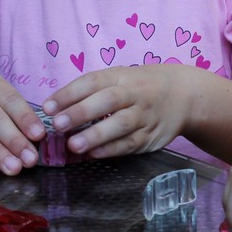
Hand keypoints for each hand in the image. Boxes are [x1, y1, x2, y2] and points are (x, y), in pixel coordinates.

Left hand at [42, 64, 200, 158]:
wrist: (185, 95)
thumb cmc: (142, 87)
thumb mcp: (121, 78)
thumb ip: (92, 91)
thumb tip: (53, 108)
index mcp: (122, 77)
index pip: (93, 81)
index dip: (69, 93)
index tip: (47, 107)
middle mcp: (134, 94)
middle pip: (108, 100)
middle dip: (81, 112)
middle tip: (57, 125)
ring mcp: (145, 115)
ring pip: (120, 125)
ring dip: (96, 135)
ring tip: (73, 145)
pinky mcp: (151, 136)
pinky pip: (130, 143)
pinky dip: (111, 150)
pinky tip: (93, 154)